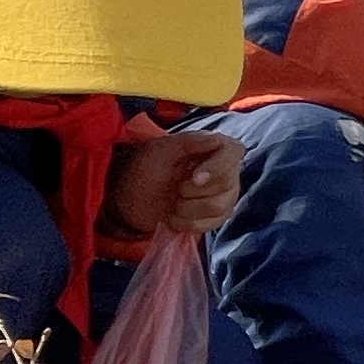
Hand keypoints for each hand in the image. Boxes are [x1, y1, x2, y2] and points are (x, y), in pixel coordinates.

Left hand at [107, 131, 241, 238]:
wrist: (131, 199)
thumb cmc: (145, 169)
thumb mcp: (160, 150)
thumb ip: (189, 141)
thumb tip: (217, 139)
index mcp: (213, 147)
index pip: (233, 152)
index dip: (217, 167)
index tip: (195, 179)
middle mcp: (226, 170)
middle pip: (227, 183)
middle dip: (193, 191)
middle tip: (174, 188)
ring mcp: (224, 195)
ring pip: (220, 207)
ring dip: (188, 209)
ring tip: (171, 203)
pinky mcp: (217, 217)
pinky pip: (213, 224)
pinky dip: (188, 223)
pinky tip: (174, 216)